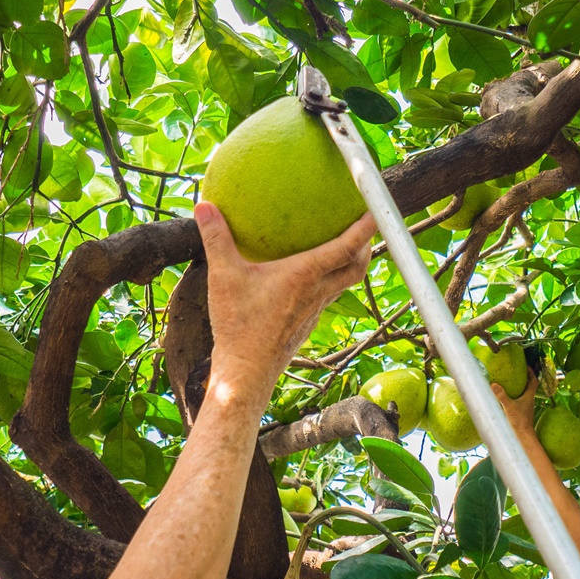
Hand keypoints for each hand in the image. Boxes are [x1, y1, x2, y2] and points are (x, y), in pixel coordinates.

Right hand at [194, 202, 375, 407]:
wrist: (246, 373)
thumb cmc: (238, 326)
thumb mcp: (223, 277)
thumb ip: (216, 238)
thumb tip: (203, 206)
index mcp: (304, 276)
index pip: (346, 247)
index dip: (365, 227)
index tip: (376, 210)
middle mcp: (317, 292)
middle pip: (357, 267)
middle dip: (367, 244)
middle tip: (366, 225)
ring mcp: (315, 309)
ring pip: (345, 283)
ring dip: (352, 263)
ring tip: (346, 246)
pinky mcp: (307, 323)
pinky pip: (328, 295)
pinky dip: (331, 281)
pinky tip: (312, 277)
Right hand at [492, 369, 537, 430]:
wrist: (523, 437)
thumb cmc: (519, 422)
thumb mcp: (509, 407)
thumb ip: (501, 395)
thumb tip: (493, 384)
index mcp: (529, 396)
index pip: (533, 381)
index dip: (531, 372)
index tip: (527, 365)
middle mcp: (529, 400)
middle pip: (530, 385)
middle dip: (525, 377)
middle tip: (518, 370)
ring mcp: (525, 407)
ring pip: (525, 393)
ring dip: (520, 386)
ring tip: (512, 381)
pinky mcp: (521, 412)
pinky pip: (519, 400)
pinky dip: (515, 396)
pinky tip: (506, 396)